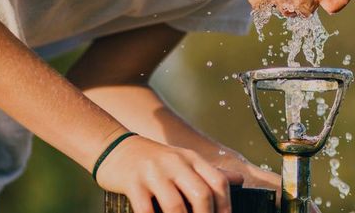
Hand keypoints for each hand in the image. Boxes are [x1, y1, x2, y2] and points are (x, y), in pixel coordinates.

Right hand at [95, 135, 243, 212]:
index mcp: (192, 159)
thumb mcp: (184, 160)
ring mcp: (154, 172)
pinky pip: (146, 210)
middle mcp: (176, 163)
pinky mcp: (133, 183)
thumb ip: (209, 172)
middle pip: (201, 195)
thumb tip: (239, 180)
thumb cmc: (155, 160)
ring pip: (175, 206)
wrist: (116, 147)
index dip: (226, 207)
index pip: (218, 182)